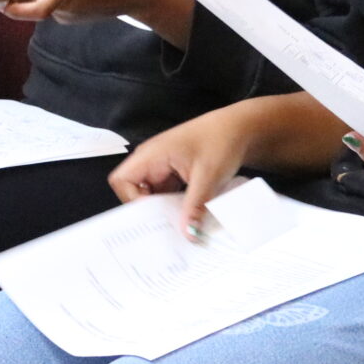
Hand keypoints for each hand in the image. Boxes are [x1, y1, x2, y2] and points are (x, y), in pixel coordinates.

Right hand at [108, 111, 248, 237]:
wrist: (241, 129)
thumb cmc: (221, 141)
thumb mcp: (208, 177)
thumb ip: (195, 206)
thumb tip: (188, 234)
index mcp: (151, 154)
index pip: (122, 180)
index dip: (131, 200)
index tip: (152, 216)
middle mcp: (151, 160)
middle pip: (134, 191)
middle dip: (148, 211)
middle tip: (166, 228)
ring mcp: (162, 167)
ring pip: (151, 195)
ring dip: (163, 210)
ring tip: (179, 225)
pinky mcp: (173, 173)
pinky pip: (165, 194)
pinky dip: (173, 205)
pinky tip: (187, 216)